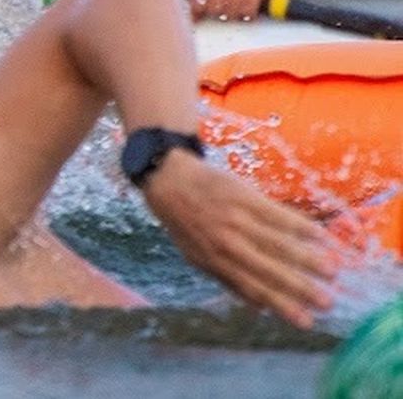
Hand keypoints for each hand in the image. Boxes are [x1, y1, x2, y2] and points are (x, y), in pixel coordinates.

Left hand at [142, 149, 334, 327]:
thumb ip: (227, 280)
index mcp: (216, 261)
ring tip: (332, 271)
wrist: (169, 180)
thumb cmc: (185, 223)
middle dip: (300, 288)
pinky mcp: (245, 197)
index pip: (254, 289)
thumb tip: (259, 308)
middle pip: (270, 269)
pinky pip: (278, 214)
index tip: (306, 322)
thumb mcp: (196, 257)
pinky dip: (300, 226)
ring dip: (307, 258)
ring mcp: (238, 220)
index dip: (281, 306)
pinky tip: (321, 235)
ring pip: (278, 243)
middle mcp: (228, 243)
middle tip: (327, 303)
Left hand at [189, 0, 299, 21]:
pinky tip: (251, 14)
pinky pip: (247, 10)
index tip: (200, 23)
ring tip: (240, 12)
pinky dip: (249, 16)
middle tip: (228, 16)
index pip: (196, 0)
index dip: (198, 15)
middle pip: (213, 8)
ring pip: (230, 11)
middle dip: (220, 16)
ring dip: (236, 17)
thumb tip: (194, 19)